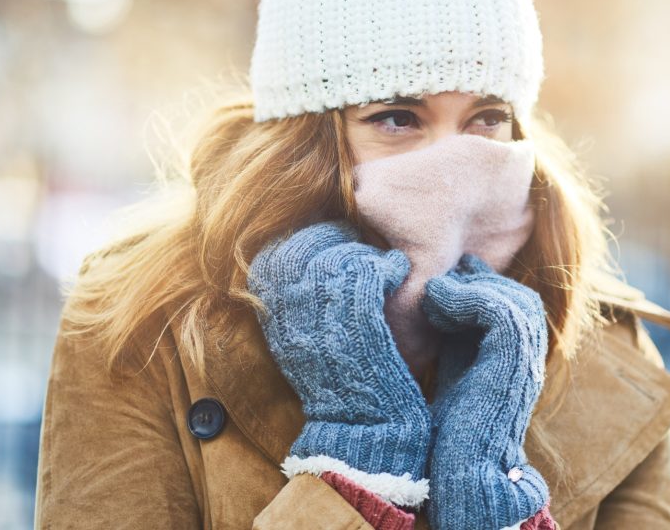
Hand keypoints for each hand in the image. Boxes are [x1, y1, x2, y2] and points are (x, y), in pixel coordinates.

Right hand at [247, 220, 431, 506]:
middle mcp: (290, 316)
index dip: (306, 239)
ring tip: (381, 264)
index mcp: (273, 318)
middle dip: (335, 237)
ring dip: (364, 253)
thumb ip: (298, 303)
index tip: (332, 241)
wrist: (363, 432)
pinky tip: (396, 271)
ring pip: (339, 257)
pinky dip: (387, 265)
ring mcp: (322, 319)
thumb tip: (310, 257)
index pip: (277, 254)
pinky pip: (369, 271)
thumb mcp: (304, 343)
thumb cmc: (343, 386)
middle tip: (360, 243)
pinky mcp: (359, 324)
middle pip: (305, 247)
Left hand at [421, 253, 549, 529]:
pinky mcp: (514, 361)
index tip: (448, 277)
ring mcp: (528, 359)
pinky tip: (436, 303)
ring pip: (512, 298)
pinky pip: (498, 310)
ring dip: (469, 289)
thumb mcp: (455, 369)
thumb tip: (440, 297)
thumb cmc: (450, 430)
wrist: (461, 469)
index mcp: (519, 360)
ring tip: (434, 294)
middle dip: (480, 282)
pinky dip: (465, 298)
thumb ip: (457, 337)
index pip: (514, 306)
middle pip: (519, 297)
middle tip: (442, 280)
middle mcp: (531, 358)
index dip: (482, 286)